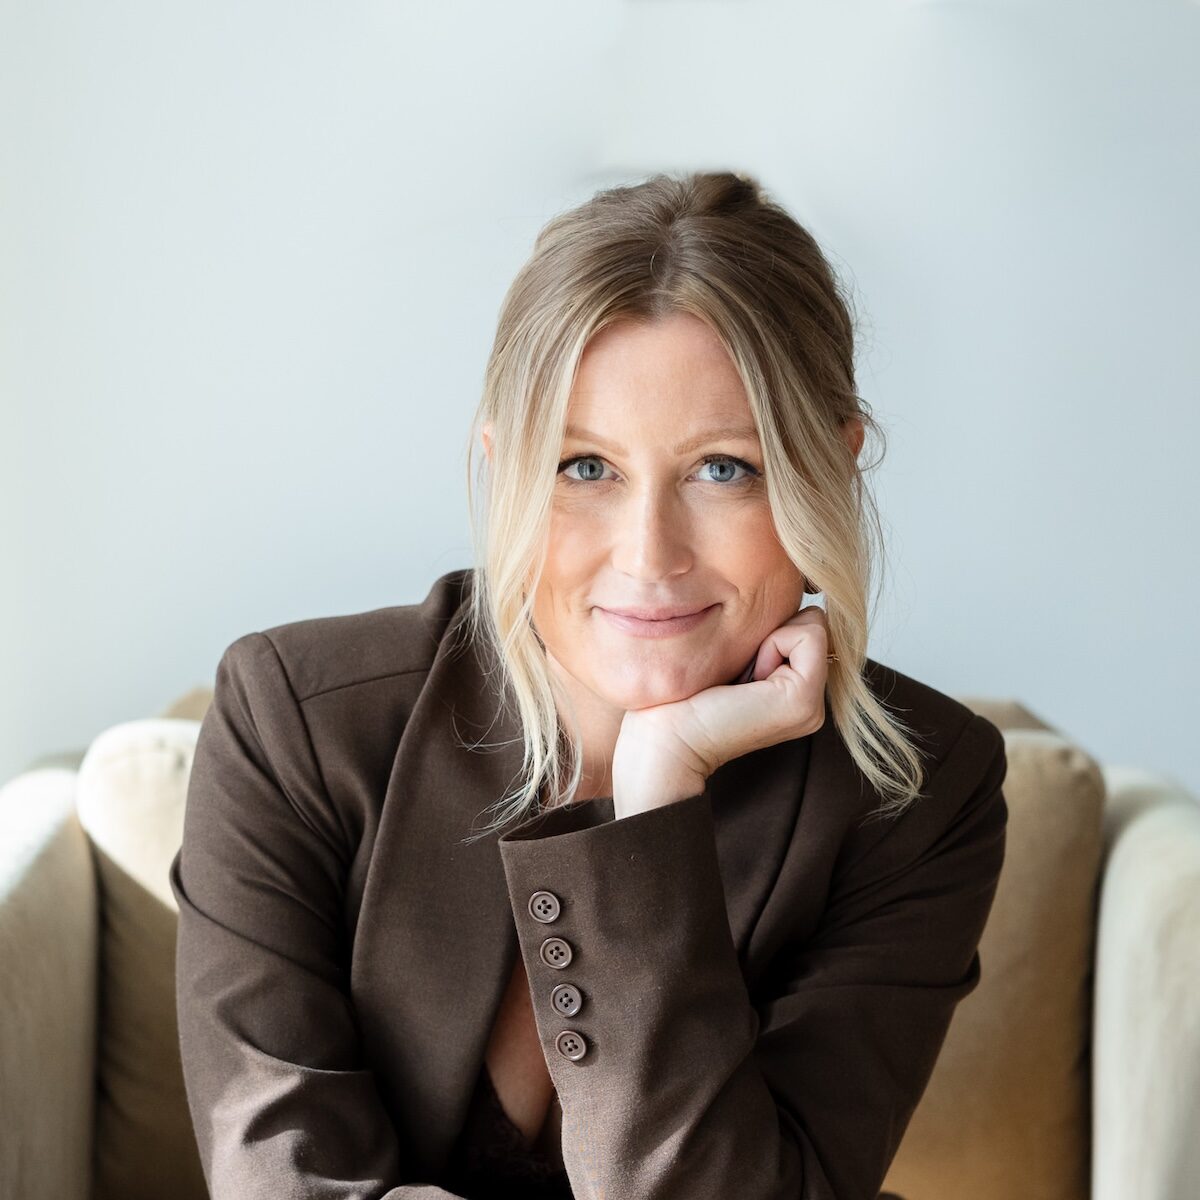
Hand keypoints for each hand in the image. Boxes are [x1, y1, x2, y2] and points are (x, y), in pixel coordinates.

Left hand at [611, 607, 831, 817]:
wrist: (665, 738)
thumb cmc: (682, 695)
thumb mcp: (731, 652)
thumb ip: (762, 632)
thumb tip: (776, 590)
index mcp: (795, 689)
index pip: (805, 621)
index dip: (767, 628)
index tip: (736, 664)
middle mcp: (812, 700)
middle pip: (811, 620)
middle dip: (770, 631)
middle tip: (738, 673)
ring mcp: (813, 704)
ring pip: (813, 624)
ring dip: (768, 638)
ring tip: (740, 678)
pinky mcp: (804, 700)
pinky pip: (808, 633)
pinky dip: (774, 642)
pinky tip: (747, 679)